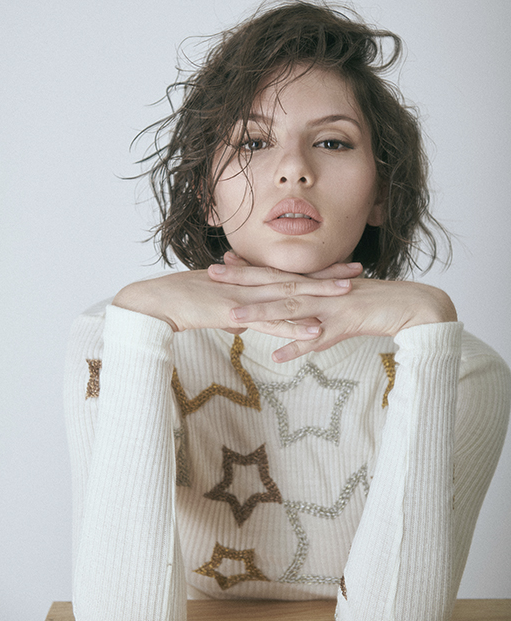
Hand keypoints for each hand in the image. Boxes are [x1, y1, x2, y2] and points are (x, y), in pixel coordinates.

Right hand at [112, 260, 356, 340]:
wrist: (159, 301)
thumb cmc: (182, 301)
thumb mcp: (214, 303)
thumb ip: (233, 307)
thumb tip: (243, 319)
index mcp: (248, 278)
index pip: (288, 272)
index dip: (315, 269)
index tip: (339, 265)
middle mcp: (252, 283)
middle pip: (297, 277)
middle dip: (328, 274)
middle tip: (358, 270)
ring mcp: (246, 297)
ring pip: (290, 295)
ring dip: (319, 294)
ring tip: (346, 293)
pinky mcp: (238, 314)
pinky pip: (271, 322)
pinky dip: (294, 326)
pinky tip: (314, 330)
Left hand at [210, 254, 456, 361]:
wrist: (407, 304)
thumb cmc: (372, 305)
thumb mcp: (337, 310)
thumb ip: (311, 323)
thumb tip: (289, 339)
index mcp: (315, 284)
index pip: (276, 274)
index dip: (248, 270)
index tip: (221, 264)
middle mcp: (318, 291)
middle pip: (274, 284)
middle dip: (242, 280)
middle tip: (212, 274)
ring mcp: (330, 306)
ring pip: (290, 308)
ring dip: (261, 312)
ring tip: (233, 316)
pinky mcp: (344, 323)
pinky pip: (318, 339)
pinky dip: (298, 347)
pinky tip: (278, 356)